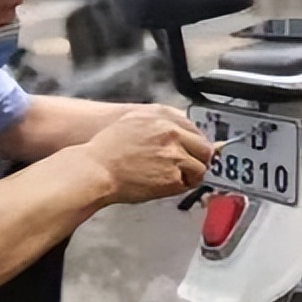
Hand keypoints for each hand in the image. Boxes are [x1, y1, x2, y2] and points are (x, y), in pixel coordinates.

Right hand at [81, 107, 211, 204]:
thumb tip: (180, 133)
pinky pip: (188, 183)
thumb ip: (159, 123)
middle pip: (205, 147)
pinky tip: (163, 184)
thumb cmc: (107, 149)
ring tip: (172, 177)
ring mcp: (173, 154)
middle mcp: (170, 132)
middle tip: (189, 166)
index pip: (195, 127)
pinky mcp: (172, 176)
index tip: (195, 150)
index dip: (195, 142)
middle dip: (199, 159)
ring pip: (200, 167)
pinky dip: (179, 186)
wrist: (96, 169)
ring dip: (191, 174)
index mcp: (161, 116)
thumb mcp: (133, 121)